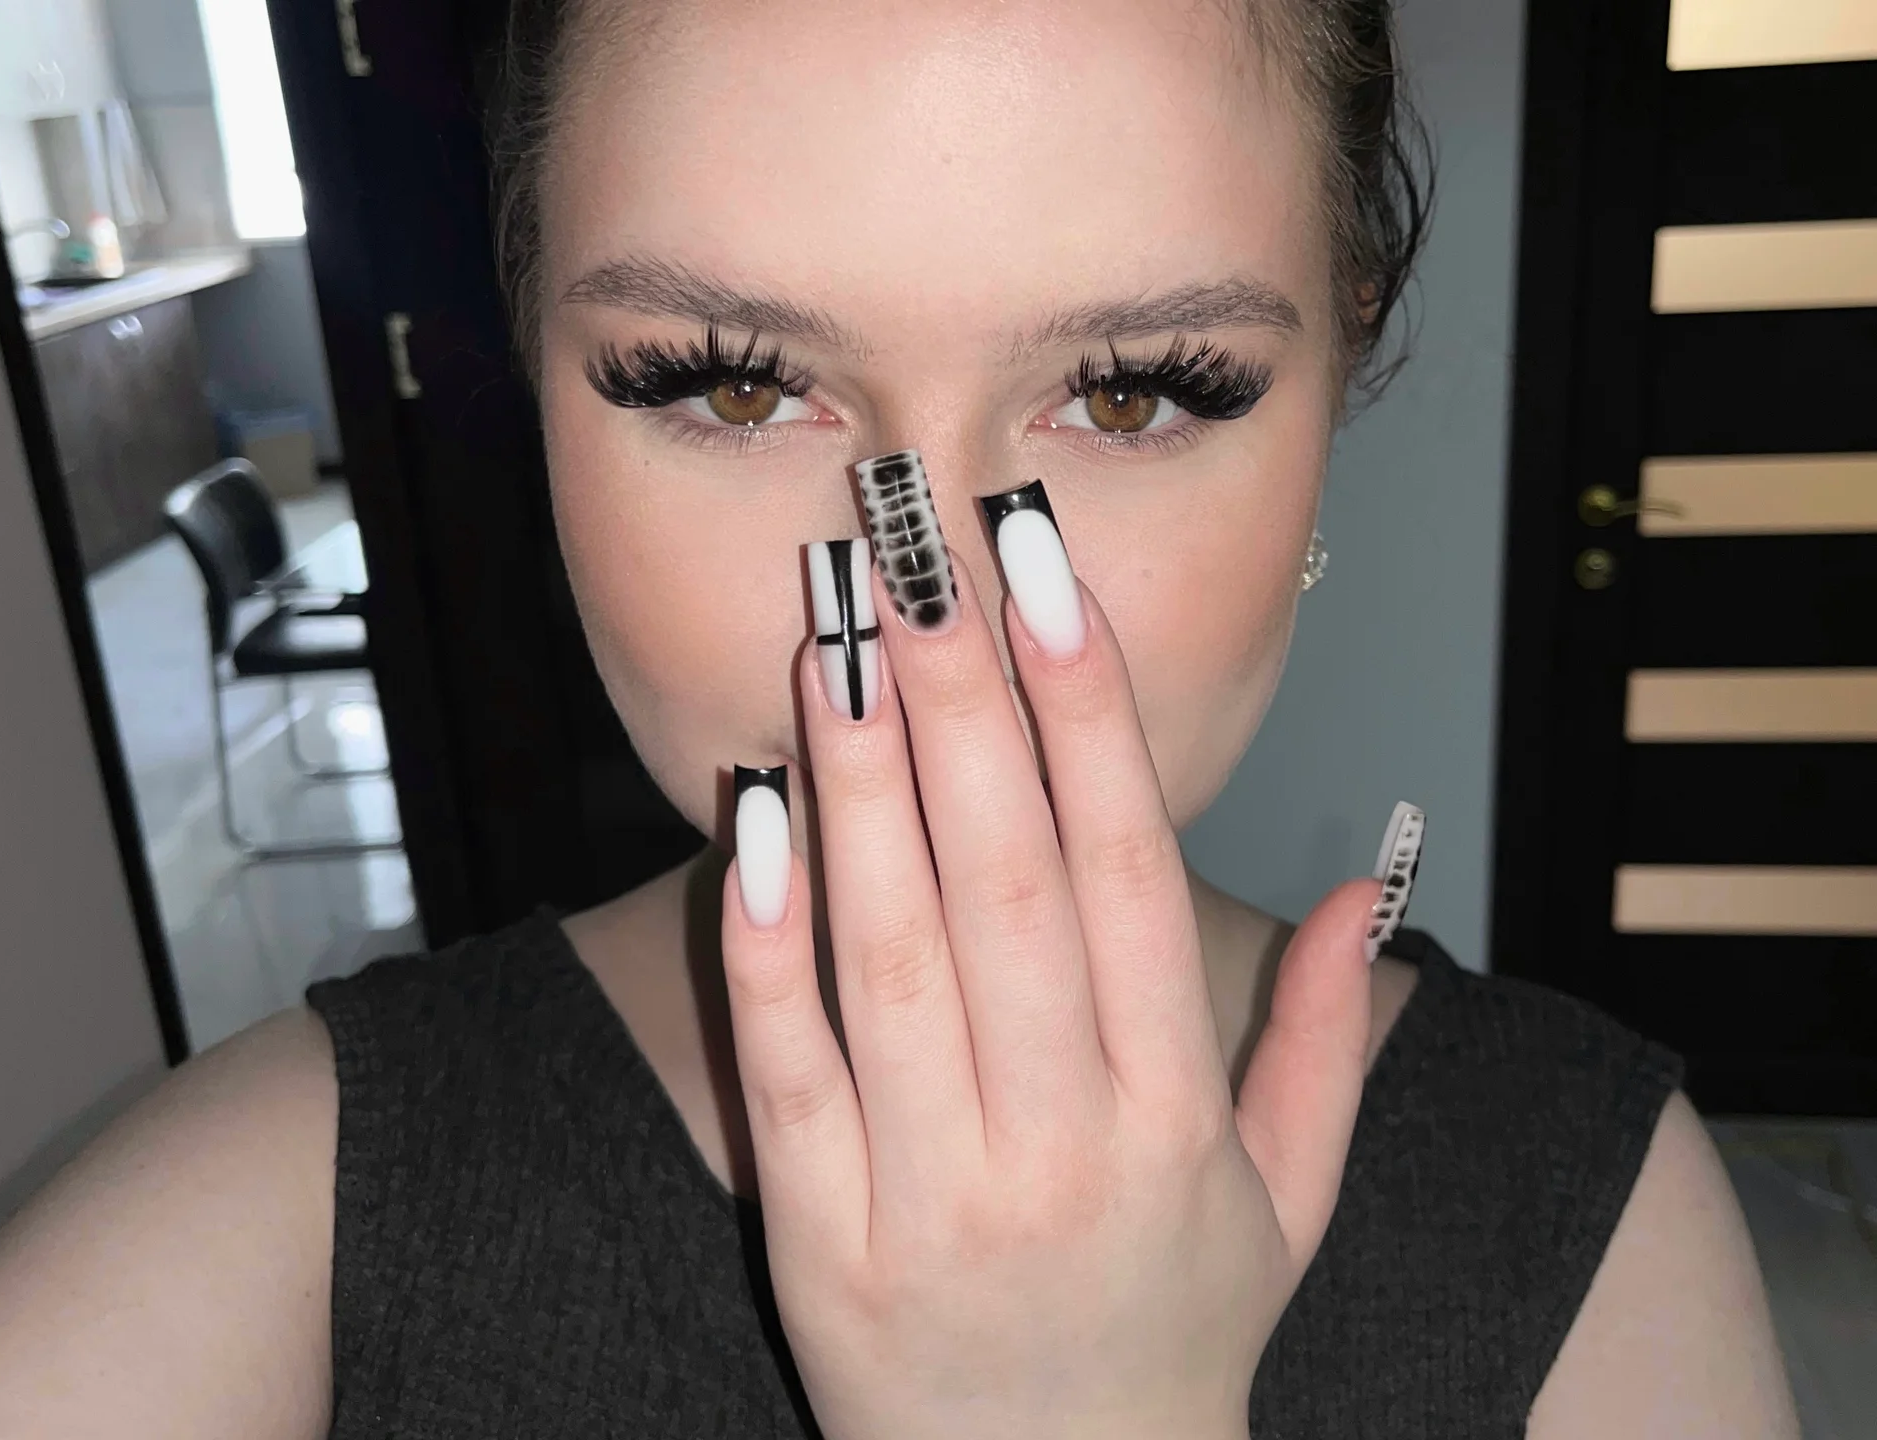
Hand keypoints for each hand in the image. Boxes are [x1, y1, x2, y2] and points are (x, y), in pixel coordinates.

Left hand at [722, 475, 1376, 1439]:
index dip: (1089, 717)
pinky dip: (769, 941)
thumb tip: (1360, 882)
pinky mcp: (821, 1239)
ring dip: (861, 785)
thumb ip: (1320, 1041)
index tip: (1046, 584)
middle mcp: (1059, 1144)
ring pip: (894, 951)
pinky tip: (758, 818)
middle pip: (1006, 884)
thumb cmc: (1179, 1338)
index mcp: (1175, 1119)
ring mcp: (932, 1192)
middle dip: (964, 705)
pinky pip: (788, 1066)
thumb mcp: (1290, 1207)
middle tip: (922, 556)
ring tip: (834, 639)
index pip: (1124, 875)